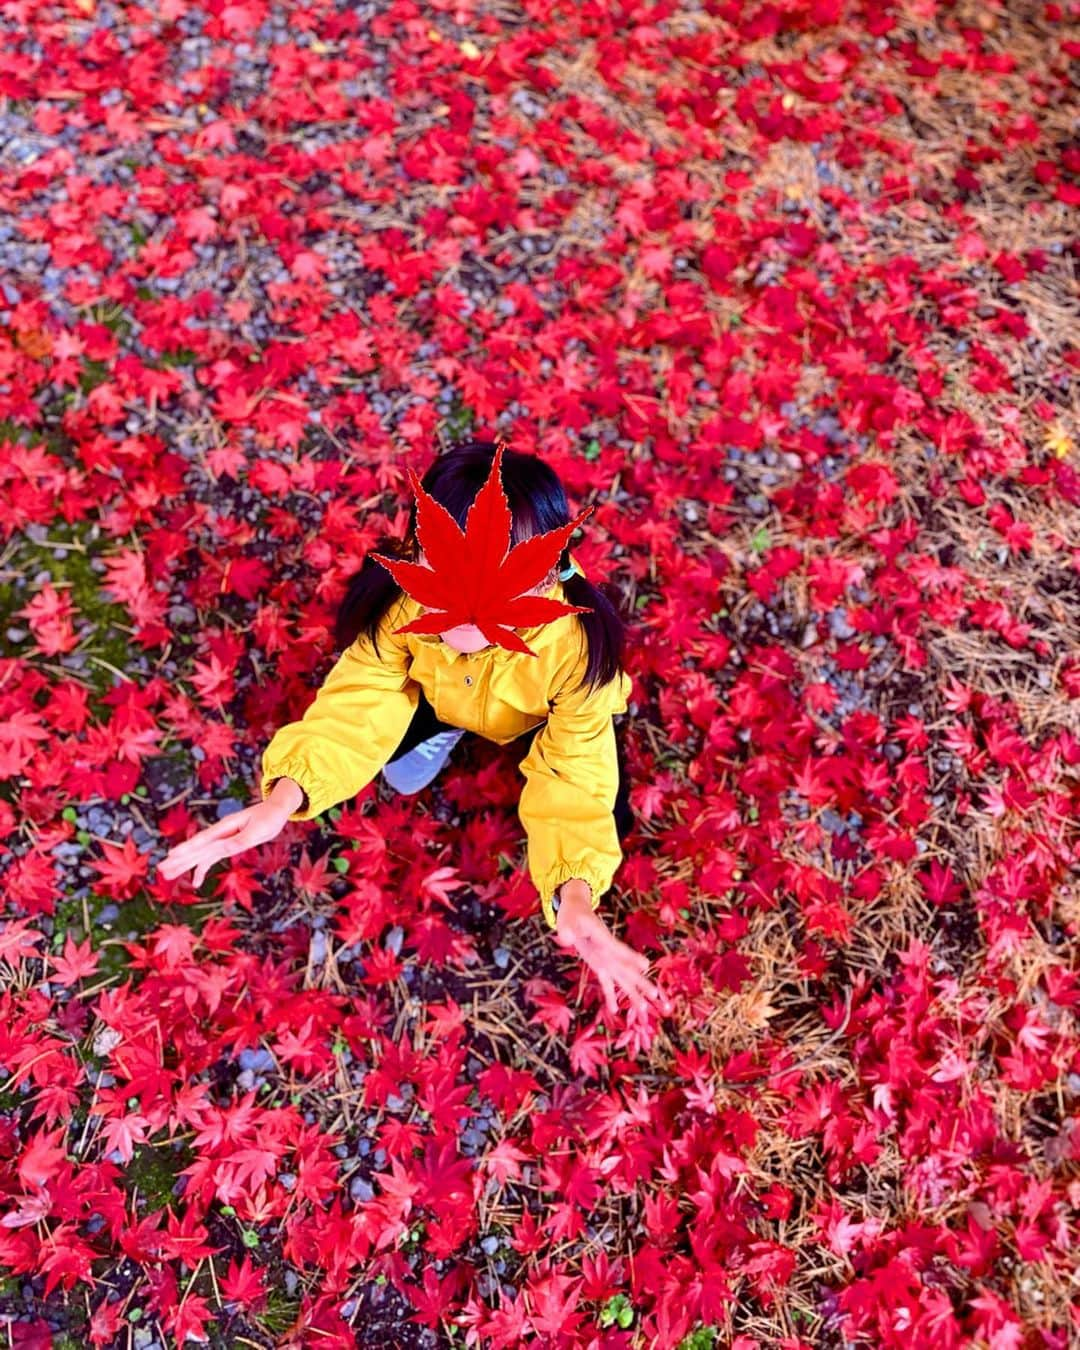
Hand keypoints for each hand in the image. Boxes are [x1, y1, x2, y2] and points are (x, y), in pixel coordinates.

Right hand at [158, 796, 290, 886]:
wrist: (274, 810)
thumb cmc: (268, 818)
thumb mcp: (258, 830)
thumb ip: (239, 840)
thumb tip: (222, 850)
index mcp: (226, 826)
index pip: (204, 839)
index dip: (188, 847)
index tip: (172, 854)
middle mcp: (220, 833)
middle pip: (197, 848)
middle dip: (179, 859)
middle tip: (162, 869)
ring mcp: (222, 839)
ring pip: (200, 854)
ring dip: (184, 865)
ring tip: (167, 874)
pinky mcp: (227, 845)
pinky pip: (210, 859)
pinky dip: (202, 869)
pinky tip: (195, 882)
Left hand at [552, 882, 672, 1017]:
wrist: (577, 910)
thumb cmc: (572, 913)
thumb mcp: (567, 918)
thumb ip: (566, 929)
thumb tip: (566, 938)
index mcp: (603, 938)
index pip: (618, 949)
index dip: (631, 957)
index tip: (645, 965)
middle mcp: (608, 951)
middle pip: (627, 968)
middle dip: (640, 981)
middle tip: (655, 993)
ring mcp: (605, 959)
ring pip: (621, 979)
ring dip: (632, 993)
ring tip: (644, 1009)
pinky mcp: (598, 965)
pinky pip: (606, 983)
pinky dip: (610, 996)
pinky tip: (614, 1011)